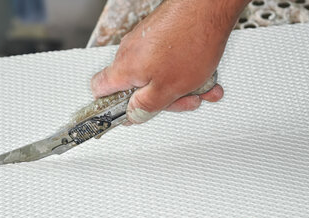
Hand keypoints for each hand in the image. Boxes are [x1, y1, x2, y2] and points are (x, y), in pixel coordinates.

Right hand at [91, 0, 247, 124]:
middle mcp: (130, 52)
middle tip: (184, 100)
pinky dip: (185, 70)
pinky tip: (203, 73)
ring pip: (158, 75)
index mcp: (124, 69)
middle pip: (137, 87)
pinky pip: (169, 61)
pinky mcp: (161, 34)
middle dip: (164, 99)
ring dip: (181, 85)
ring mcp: (145, 42)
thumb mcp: (168, 89)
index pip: (99, 90)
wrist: (209, 7)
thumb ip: (147, 107)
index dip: (111, 106)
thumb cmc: (190, 42)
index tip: (127, 114)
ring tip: (202, 86)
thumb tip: (133, 116)